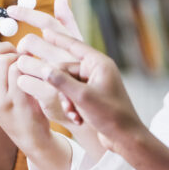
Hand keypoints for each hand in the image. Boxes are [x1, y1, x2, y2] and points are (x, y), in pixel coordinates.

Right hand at [0, 32, 54, 152]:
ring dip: (18, 56)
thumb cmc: (16, 105)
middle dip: (5, 46)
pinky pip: (18, 71)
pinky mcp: (16, 102)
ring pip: (4, 61)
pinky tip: (33, 71)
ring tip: (26, 63)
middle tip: (16, 51)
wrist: (31, 136)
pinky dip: (27, 65)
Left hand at [9, 0, 83, 119]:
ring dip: (22, 65)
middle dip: (23, 47)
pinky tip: (28, 85)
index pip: (48, 23)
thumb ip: (67, 24)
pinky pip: (23, 80)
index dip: (27, 13)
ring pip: (24, 61)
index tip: (9, 9)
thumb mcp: (76, 51)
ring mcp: (60, 77)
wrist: (91, 117)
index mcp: (74, 47)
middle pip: (31, 41)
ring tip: (32, 74)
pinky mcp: (51, 95)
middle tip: (24, 54)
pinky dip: (22, 81)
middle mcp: (69, 59)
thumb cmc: (80, 79)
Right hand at [17, 30, 144, 151]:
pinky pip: (72, 94)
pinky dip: (71, 105)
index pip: (75, 46)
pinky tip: (77, 118)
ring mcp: (94, 83)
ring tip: (74, 113)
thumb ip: (60, 81)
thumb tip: (43, 68)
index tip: (45, 31)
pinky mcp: (92, 95)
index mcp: (99, 64)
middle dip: (62, 88)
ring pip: (66, 84)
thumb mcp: (82, 97)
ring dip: (66, 99)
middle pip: (66, 70)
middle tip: (66, 103)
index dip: (58, 38)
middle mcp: (97, 71)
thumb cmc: (110, 116)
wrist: (125, 138)